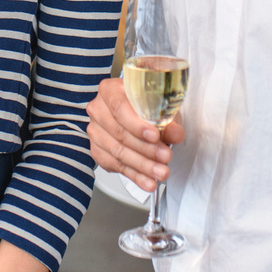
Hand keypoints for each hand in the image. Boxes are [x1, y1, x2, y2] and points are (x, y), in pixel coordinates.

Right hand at [85, 77, 183, 191]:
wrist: (139, 117)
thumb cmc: (149, 107)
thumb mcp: (162, 109)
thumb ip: (168, 121)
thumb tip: (176, 133)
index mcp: (110, 90)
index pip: (120, 107)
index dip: (137, 124)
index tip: (155, 136)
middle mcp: (98, 109)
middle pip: (119, 132)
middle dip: (145, 149)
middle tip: (166, 157)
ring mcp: (95, 131)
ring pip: (118, 152)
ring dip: (142, 166)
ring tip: (161, 172)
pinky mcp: (98, 151)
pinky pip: (116, 166)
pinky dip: (135, 176)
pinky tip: (148, 181)